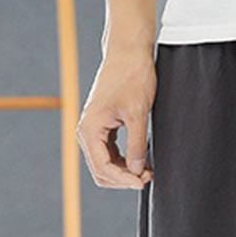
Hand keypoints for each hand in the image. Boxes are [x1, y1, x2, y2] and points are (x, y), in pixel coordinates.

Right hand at [77, 49, 156, 189]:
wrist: (128, 54)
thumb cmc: (132, 78)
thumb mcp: (138, 114)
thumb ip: (137, 146)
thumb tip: (137, 171)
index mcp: (89, 129)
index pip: (103, 168)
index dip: (124, 179)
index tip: (143, 182)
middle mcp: (86, 131)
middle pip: (101, 171)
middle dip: (124, 178)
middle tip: (149, 176)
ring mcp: (94, 130)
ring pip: (106, 165)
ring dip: (125, 172)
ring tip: (148, 170)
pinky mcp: (103, 128)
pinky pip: (111, 154)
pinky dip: (125, 162)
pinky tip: (143, 162)